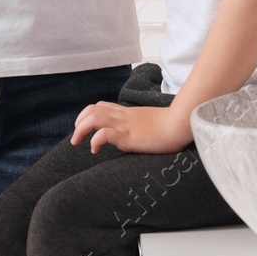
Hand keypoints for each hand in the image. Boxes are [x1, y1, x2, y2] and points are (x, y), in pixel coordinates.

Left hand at [71, 102, 191, 153]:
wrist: (180, 124)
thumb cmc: (170, 125)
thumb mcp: (151, 121)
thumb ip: (140, 124)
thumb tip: (138, 133)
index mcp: (128, 113)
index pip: (101, 106)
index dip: (88, 115)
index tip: (86, 130)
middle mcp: (123, 116)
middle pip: (92, 109)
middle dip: (79, 122)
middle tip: (76, 138)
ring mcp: (125, 125)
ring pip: (93, 118)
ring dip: (80, 129)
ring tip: (77, 142)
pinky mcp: (128, 136)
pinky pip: (104, 134)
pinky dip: (94, 140)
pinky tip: (95, 150)